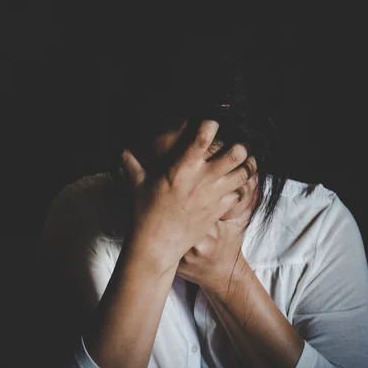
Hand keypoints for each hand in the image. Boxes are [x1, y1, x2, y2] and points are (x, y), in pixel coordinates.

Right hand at [120, 120, 256, 274]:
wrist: (157, 245)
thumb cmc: (145, 214)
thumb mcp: (137, 186)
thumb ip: (131, 165)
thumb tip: (122, 151)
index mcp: (182, 168)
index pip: (203, 138)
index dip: (212, 124)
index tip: (212, 122)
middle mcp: (202, 179)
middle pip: (236, 153)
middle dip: (240, 146)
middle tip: (236, 145)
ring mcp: (214, 196)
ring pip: (244, 173)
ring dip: (245, 166)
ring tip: (242, 163)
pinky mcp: (219, 211)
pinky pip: (240, 194)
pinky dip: (240, 188)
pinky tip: (234, 186)